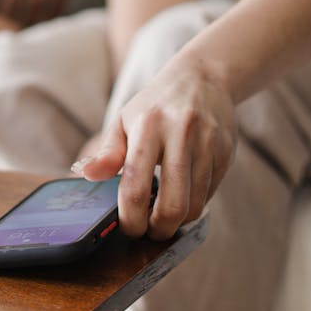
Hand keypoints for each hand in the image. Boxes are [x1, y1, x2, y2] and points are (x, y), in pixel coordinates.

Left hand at [71, 52, 236, 239]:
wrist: (202, 78)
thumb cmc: (155, 105)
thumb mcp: (124, 120)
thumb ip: (107, 152)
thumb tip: (84, 174)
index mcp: (148, 125)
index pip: (136, 184)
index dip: (131, 217)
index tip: (129, 229)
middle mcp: (181, 133)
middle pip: (174, 204)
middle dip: (160, 229)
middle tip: (151, 232)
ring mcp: (208, 143)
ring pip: (196, 204)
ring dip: (179, 221)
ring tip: (166, 216)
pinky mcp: (226, 151)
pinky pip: (211, 193)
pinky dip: (197, 202)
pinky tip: (185, 193)